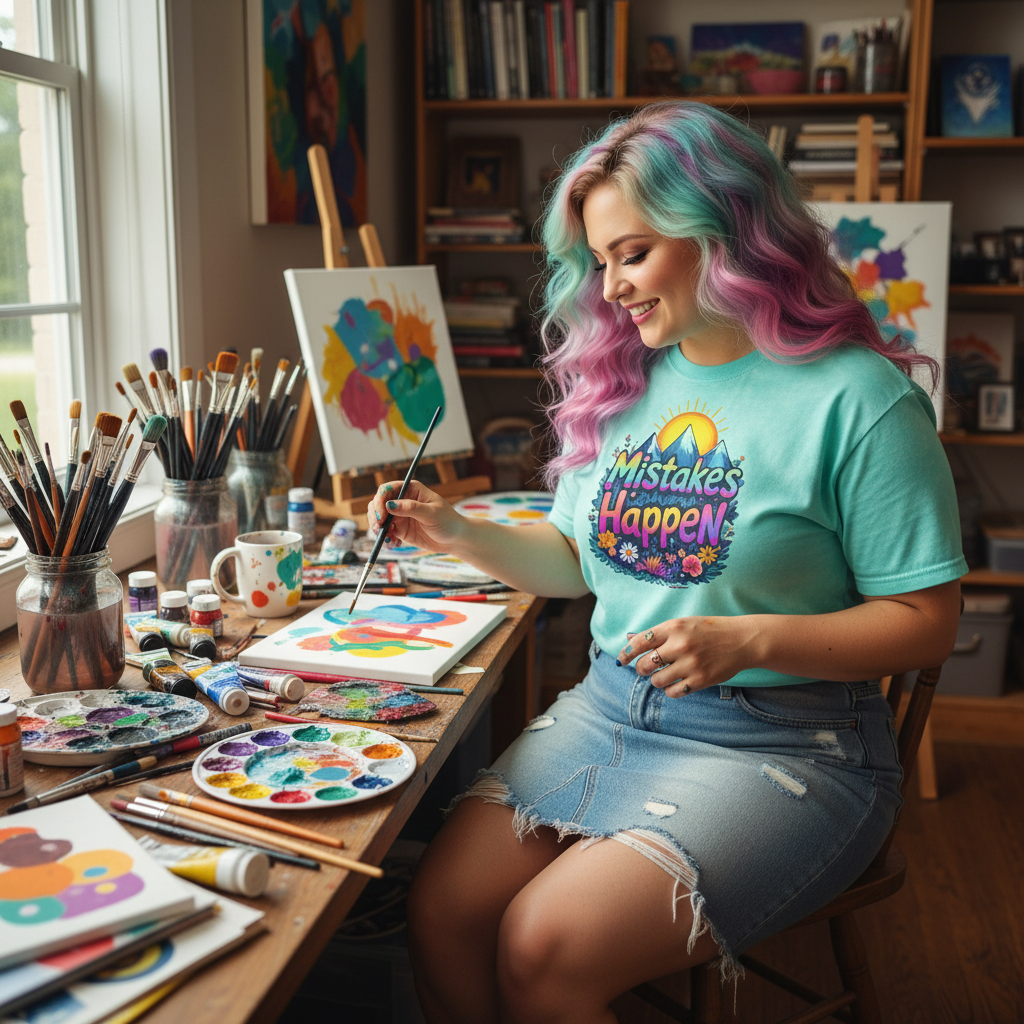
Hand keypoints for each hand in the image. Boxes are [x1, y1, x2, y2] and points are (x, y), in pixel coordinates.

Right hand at [367, 479, 466, 553]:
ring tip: (387, 538)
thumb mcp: (431, 513)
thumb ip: (411, 508)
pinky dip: (385, 538)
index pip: (387, 490)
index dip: (380, 500)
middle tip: (379, 529)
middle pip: (379, 503)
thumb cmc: (448, 521)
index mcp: (411, 490)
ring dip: (378, 528)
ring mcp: (400, 515)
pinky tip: (394, 543)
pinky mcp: (400, 529)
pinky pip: (385, 532)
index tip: (382, 515)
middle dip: (375, 515)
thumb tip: (389, 505)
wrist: (455, 539)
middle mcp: (403, 500)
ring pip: (379, 518)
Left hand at [616, 616, 757, 696]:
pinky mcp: (700, 680)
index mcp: (674, 627)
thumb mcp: (683, 624)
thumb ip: (658, 633)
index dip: (626, 652)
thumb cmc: (708, 631)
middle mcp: (680, 645)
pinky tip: (676, 682)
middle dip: (641, 668)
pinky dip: (670, 690)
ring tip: (666, 674)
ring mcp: (691, 664)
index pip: (640, 641)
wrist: (742, 640)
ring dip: (657, 680)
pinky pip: (673, 692)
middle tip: (647, 668)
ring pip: (657, 681)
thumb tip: (629, 639)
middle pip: (644, 664)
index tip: (621, 659)